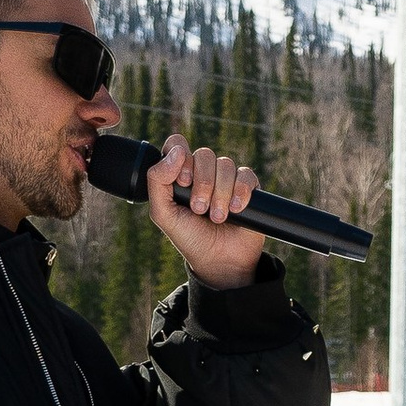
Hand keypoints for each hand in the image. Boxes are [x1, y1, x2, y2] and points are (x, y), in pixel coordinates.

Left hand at [143, 132, 264, 289]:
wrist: (220, 262)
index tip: (183, 182)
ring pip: (225, 164)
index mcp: (180, 173)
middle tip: (199, 208)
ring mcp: (226, 179)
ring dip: (220, 193)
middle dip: (202, 183)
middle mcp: (203, 172)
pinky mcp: (248, 187)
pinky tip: (236, 210)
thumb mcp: (163, 214)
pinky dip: (240, 192)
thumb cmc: (190, 237)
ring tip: (218, 217)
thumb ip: (157, 181)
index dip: (181, 156)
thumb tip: (176, 152)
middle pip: (204, 154)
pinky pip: (246, 175)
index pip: (177, 144)